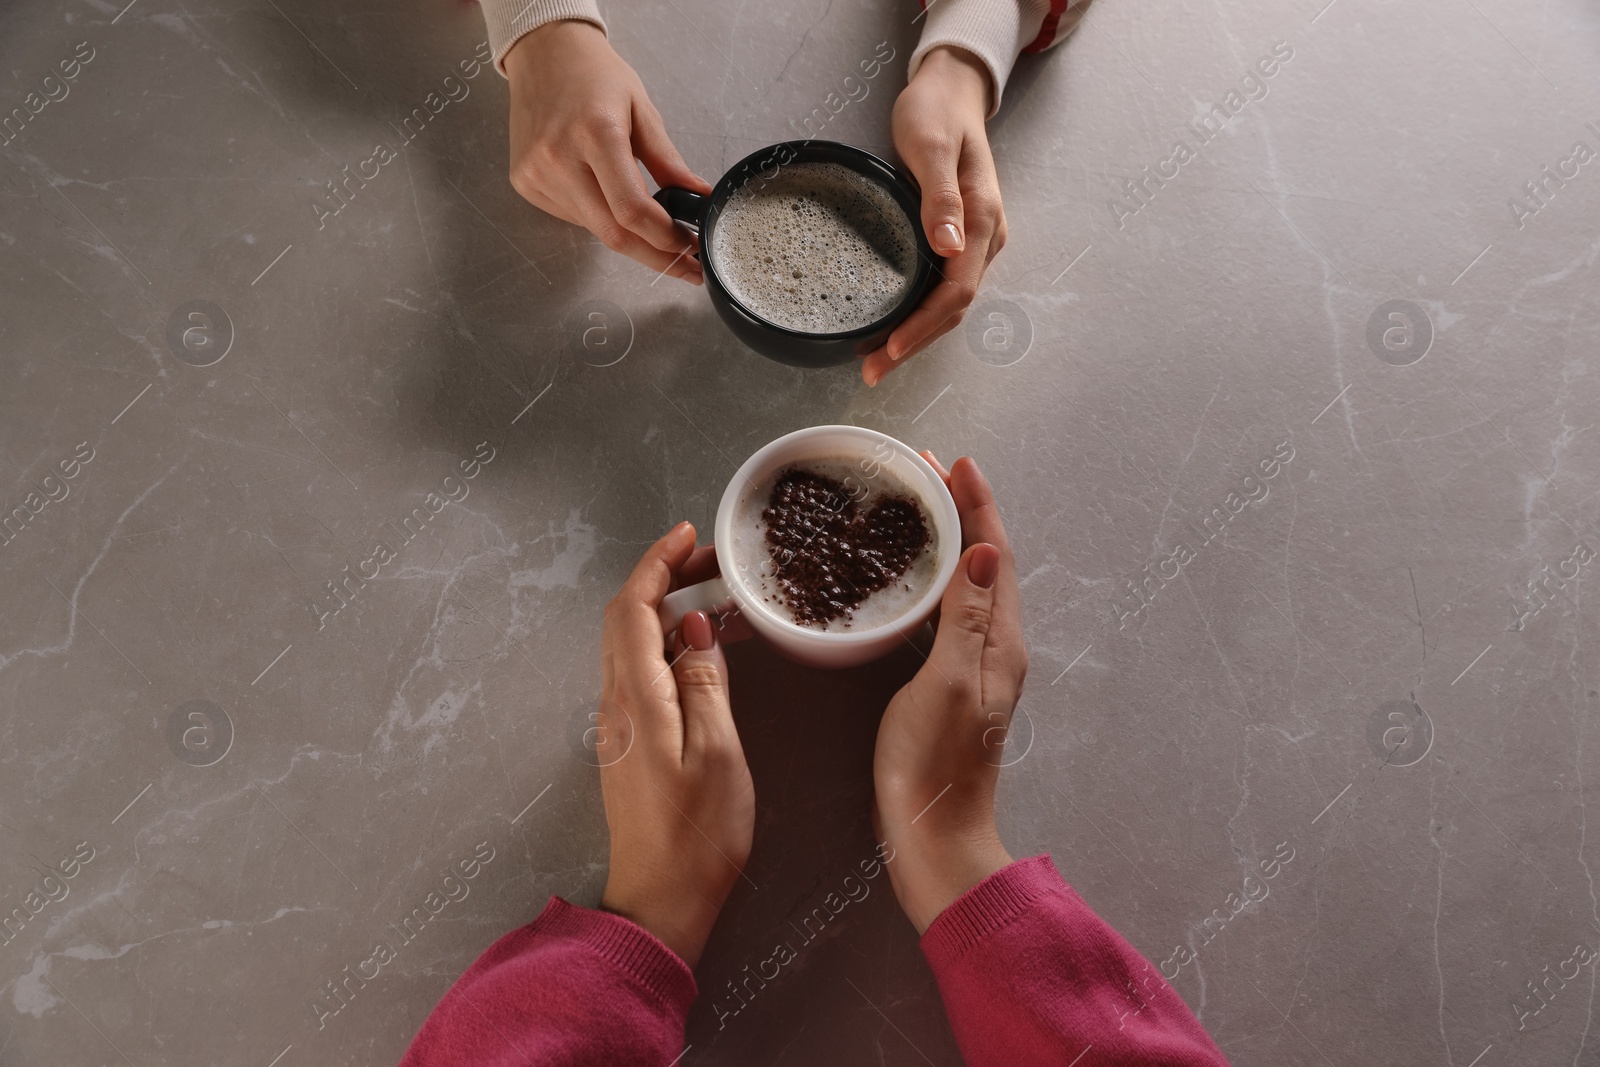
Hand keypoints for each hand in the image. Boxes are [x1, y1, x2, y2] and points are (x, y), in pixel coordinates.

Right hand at [503, 21, 710, 282]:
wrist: (544, 53)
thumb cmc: (595, 75)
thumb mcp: (642, 110)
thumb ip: (668, 161)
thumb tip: (699, 197)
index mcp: (595, 134)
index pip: (633, 210)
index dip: (666, 239)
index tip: (691, 248)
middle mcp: (559, 159)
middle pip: (614, 234)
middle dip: (654, 255)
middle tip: (685, 264)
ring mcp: (537, 174)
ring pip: (595, 230)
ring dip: (628, 234)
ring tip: (647, 220)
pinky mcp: (525, 183)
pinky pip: (574, 218)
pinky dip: (599, 216)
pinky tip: (604, 192)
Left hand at [595, 523, 754, 965]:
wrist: (660, 900)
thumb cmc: (697, 835)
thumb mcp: (718, 752)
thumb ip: (706, 683)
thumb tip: (694, 630)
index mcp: (636, 698)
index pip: (633, 609)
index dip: (656, 564)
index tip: (687, 535)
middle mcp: (616, 704)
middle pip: (626, 619)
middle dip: (664, 577)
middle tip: (712, 561)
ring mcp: (619, 725)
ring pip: (631, 644)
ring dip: (665, 609)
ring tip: (715, 596)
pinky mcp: (629, 743)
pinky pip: (641, 672)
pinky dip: (667, 643)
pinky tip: (702, 649)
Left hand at [863, 47, 1005, 385]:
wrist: (949, 91)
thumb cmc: (936, 112)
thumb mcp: (932, 148)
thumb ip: (941, 198)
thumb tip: (950, 248)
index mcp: (983, 221)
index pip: (957, 291)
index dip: (924, 325)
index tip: (892, 348)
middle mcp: (985, 239)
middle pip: (953, 309)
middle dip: (915, 344)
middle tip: (872, 372)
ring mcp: (972, 242)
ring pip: (947, 304)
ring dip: (915, 336)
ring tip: (875, 361)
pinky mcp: (956, 240)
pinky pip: (939, 288)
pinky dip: (916, 314)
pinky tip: (890, 326)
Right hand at [873, 456, 1024, 931]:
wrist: (933, 833)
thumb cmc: (934, 765)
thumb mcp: (948, 684)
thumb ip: (964, 619)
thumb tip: (981, 550)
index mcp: (1001, 641)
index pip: (995, 554)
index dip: (978, 505)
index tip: (954, 462)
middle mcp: (996, 647)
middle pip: (984, 562)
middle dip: (962, 512)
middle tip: (926, 473)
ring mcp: (977, 666)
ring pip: (967, 584)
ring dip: (947, 541)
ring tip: (917, 510)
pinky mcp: (953, 683)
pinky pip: (950, 611)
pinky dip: (932, 579)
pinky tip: (908, 580)